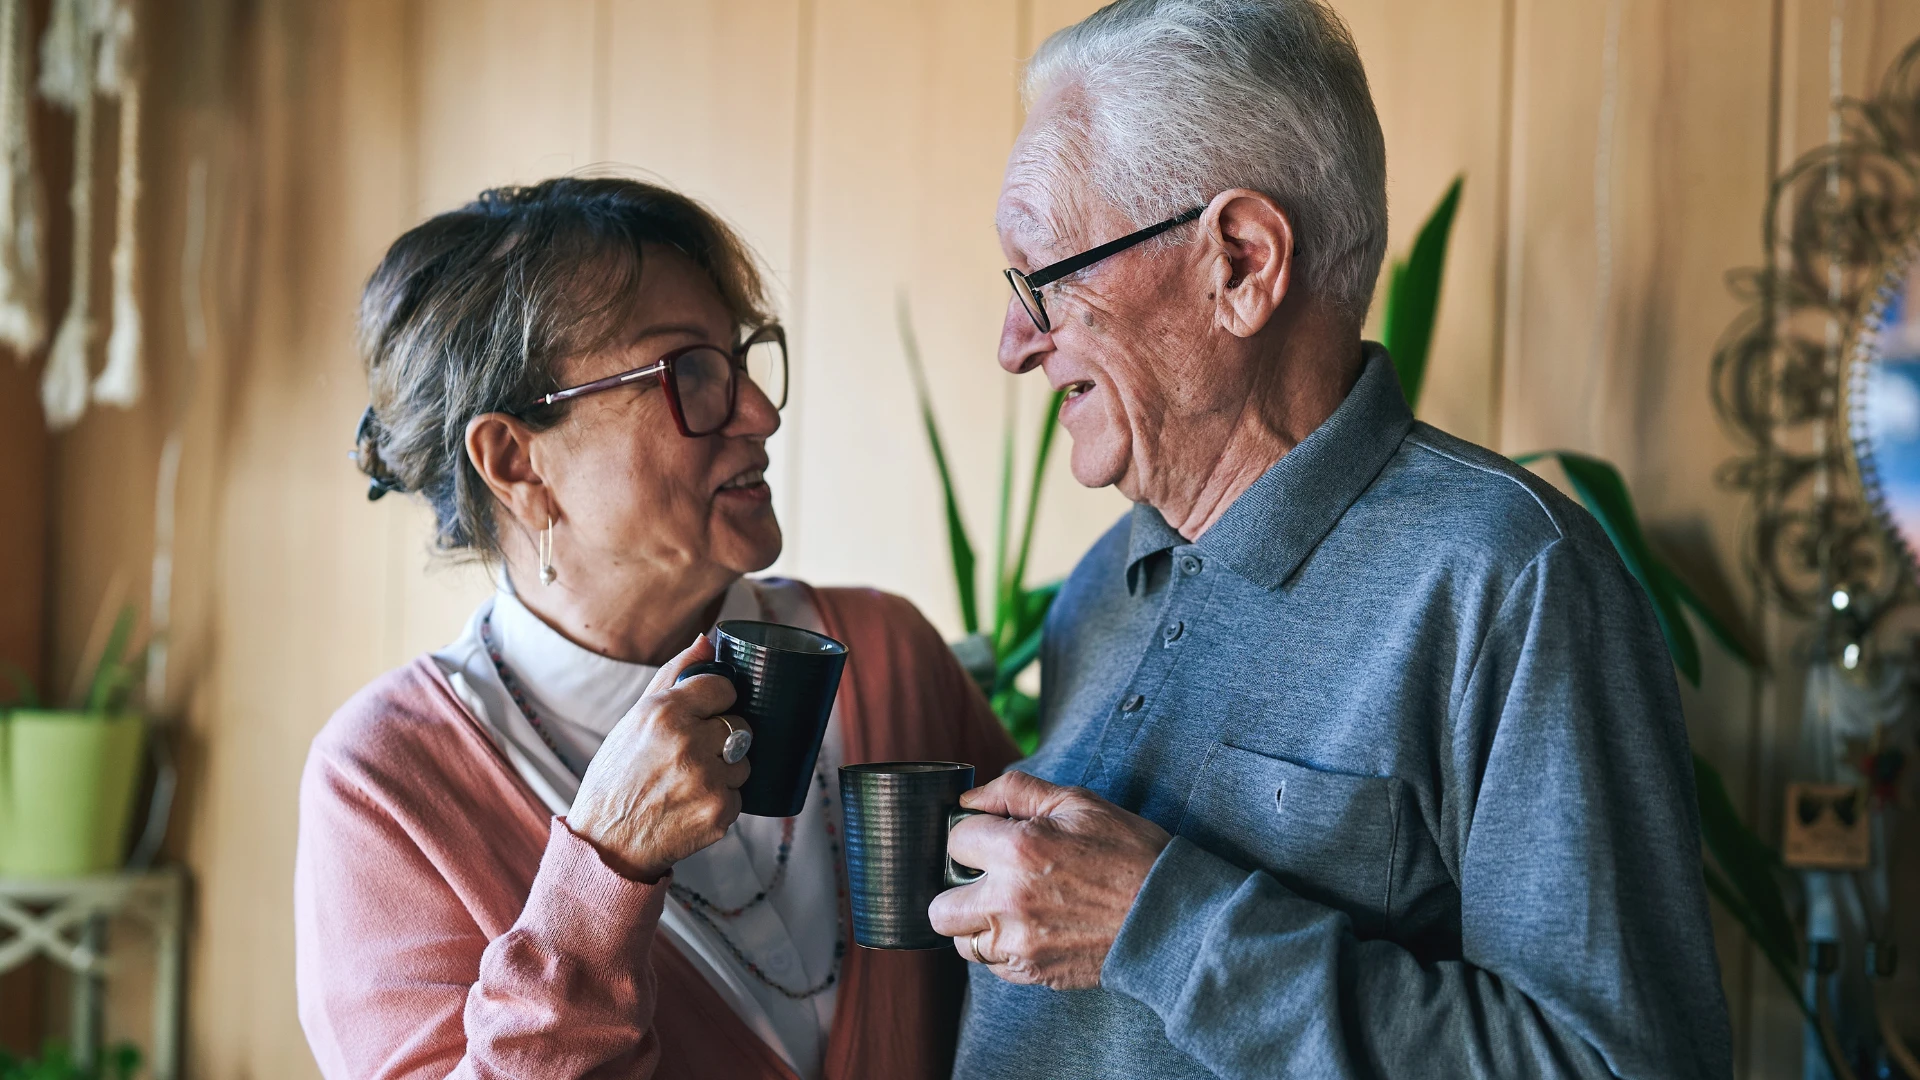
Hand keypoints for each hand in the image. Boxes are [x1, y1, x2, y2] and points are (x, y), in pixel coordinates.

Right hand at [568, 635, 750, 882]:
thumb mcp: (633, 720)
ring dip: (724, 771)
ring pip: (744, 762)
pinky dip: (721, 800)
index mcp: (664, 712)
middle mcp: (688, 743)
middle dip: (722, 739)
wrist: (607, 844)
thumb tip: (708, 640)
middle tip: (689, 756)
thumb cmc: (617, 777)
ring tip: (687, 783)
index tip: (705, 713)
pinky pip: (740, 795)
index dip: (717, 701)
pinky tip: (691, 805)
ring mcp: (707, 780)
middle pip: (740, 725)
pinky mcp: (720, 812)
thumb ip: (673, 675)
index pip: (725, 688)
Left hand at [927, 771, 1170, 989]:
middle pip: (939, 907)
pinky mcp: (1034, 973)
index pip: (954, 842)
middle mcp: (1008, 901)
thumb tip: (970, 799)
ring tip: (1009, 906)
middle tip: (985, 879)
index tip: (990, 838)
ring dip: (976, 923)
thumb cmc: (1130, 852)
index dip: (971, 836)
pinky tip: (1031, 928)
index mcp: (1017, 851)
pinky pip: (993, 967)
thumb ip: (1016, 792)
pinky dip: (1003, 949)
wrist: (1170, 914)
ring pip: (961, 943)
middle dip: (955, 889)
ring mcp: (1020, 944)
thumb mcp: (1078, 803)